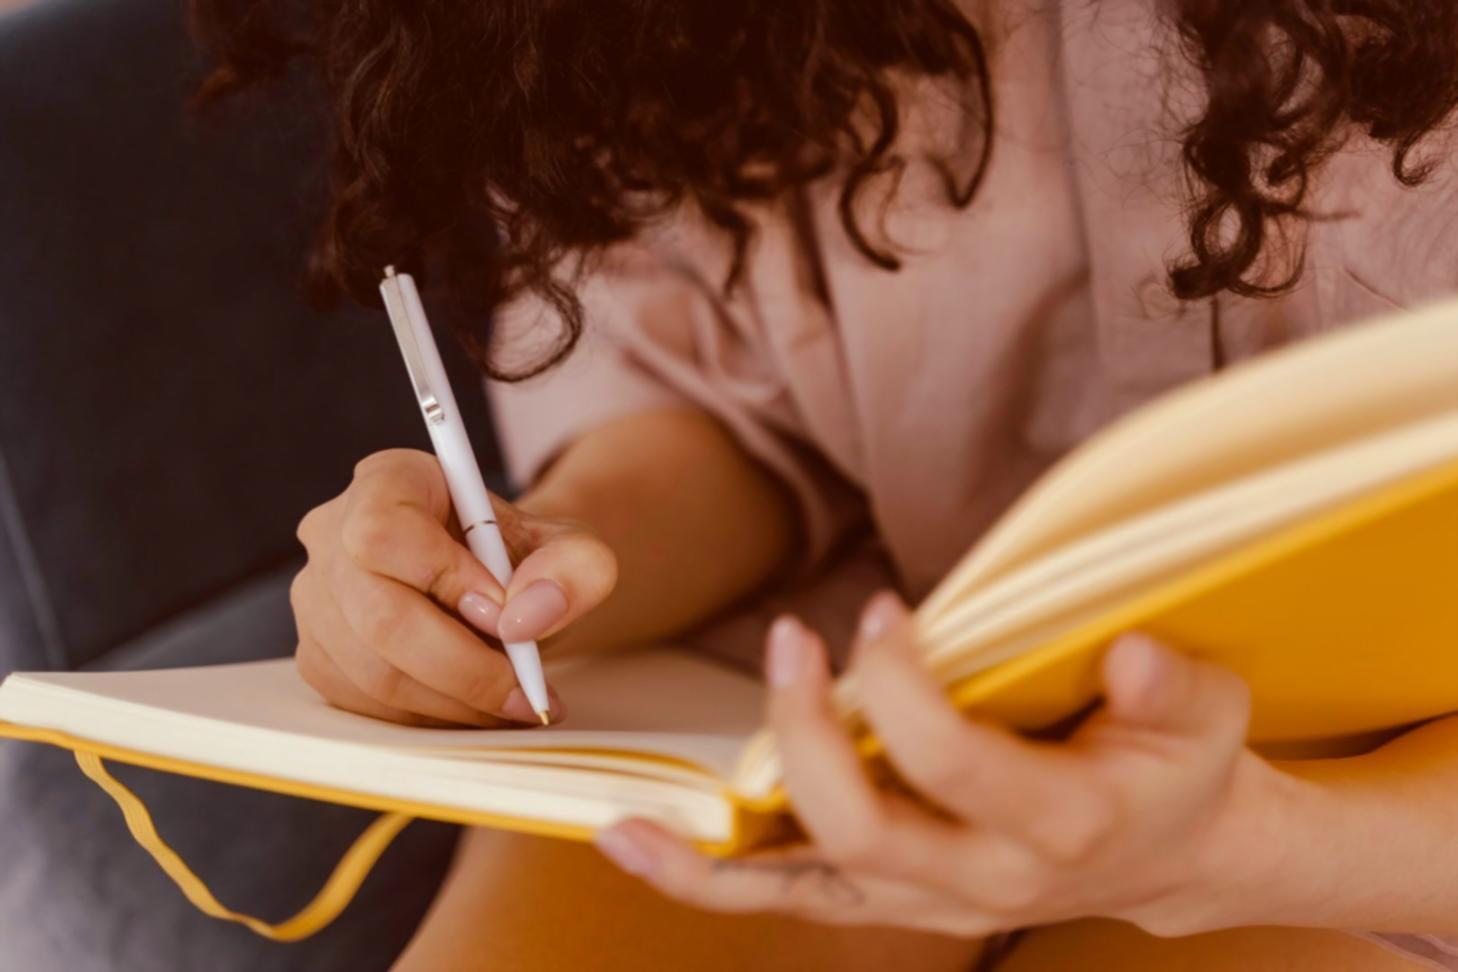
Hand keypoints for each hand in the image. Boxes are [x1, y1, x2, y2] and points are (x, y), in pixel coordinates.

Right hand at [290, 448, 616, 726]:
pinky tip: (477, 707)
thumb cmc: (527, 560)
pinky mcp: (318, 656)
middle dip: (464, 668)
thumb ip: (572, 567)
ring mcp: (317, 599)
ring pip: (375, 673)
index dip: (447, 580)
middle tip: (527, 692)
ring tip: (514, 702)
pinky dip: (432, 717)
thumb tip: (526, 616)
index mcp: (388, 481)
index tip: (507, 615)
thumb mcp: (572, 549)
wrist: (503, 589)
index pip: (386, 532)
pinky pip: (367, 705)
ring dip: (456, 702)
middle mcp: (334, 534)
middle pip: (379, 617)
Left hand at [595, 593, 1286, 936]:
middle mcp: (986, 879)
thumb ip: (1171, 686)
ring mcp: (930, 900)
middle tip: (791, 641)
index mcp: (1063, 824)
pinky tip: (638, 843)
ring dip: (720, 843)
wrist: (1168, 852)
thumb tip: (1126, 656)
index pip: (955, 764)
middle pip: (863, 827)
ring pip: (808, 882)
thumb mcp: (1206, 712)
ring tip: (633, 812)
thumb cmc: (1177, 764)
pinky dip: (710, 878)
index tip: (883, 613)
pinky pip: (789, 897)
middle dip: (808, 732)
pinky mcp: (891, 897)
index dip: (903, 688)